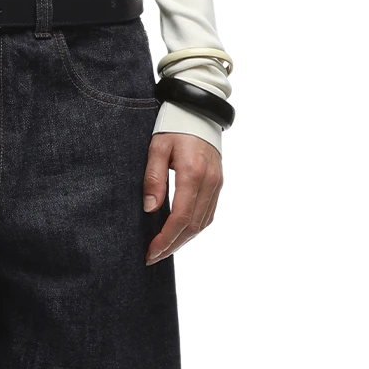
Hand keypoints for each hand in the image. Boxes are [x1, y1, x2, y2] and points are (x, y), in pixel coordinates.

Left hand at [143, 133, 222, 265]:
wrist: (199, 111)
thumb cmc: (174, 127)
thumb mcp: (157, 147)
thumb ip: (153, 178)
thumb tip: (150, 209)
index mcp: (192, 173)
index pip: (180, 217)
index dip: (165, 238)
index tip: (150, 251)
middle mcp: (209, 182)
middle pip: (192, 226)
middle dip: (172, 245)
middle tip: (153, 257)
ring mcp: (217, 184)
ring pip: (203, 223)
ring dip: (183, 240)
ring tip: (163, 249)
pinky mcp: (218, 184)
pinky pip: (208, 214)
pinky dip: (193, 228)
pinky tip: (179, 233)